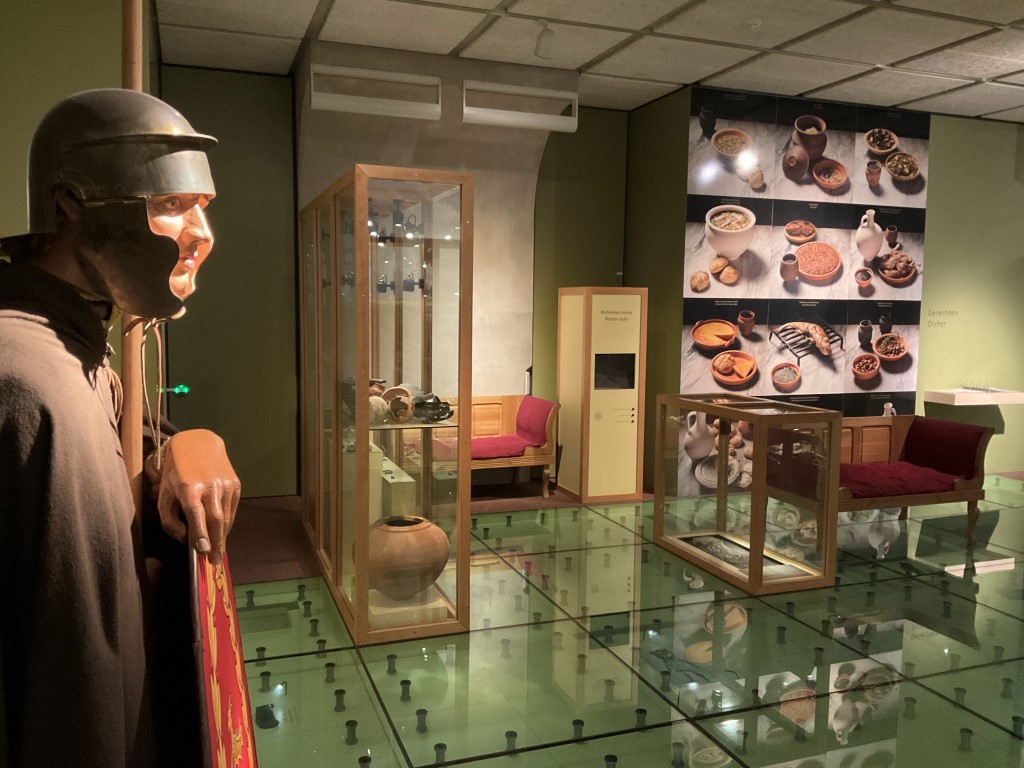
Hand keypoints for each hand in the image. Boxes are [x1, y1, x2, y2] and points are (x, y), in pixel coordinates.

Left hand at [154, 429, 239, 563]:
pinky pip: (231, 509)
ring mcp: (226, 484)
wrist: (199, 443)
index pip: (196, 514)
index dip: (200, 533)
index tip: (203, 551)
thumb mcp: (164, 493)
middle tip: (215, 561)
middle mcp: (210, 485)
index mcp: (188, 487)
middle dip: (216, 542)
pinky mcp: (236, 484)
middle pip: (216, 519)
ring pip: (226, 516)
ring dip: (222, 536)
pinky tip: (221, 531)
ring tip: (218, 551)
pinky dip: (226, 523)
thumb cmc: (176, 471)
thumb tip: (185, 539)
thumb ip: (169, 519)